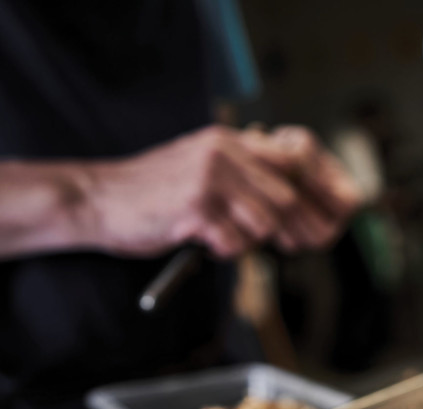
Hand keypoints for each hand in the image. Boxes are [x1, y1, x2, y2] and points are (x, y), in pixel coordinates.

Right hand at [85, 125, 360, 258]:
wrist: (98, 199)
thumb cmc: (155, 192)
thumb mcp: (202, 166)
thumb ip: (244, 175)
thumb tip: (294, 200)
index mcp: (230, 142)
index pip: (293, 162)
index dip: (312, 194)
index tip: (321, 220)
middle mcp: (223, 153)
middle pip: (285, 198)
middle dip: (290, 228)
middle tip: (291, 245)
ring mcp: (209, 179)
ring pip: (263, 222)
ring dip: (249, 240)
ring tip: (222, 236)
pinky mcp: (195, 207)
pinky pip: (234, 241)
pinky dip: (224, 250)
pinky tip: (203, 241)